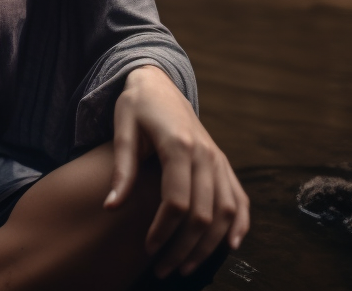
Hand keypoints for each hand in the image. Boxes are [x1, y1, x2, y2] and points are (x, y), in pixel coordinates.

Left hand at [103, 65, 249, 277]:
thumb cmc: (136, 105)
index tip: (148, 249)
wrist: (159, 82)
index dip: (163, 230)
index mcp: (179, 145)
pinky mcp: (223, 162)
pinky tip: (231, 246)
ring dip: (209, 245)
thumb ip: (122, 169)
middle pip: (204, 214)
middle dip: (184, 247)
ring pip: (225, 212)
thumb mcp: (122, 129)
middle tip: (162, 269)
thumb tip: (111, 207)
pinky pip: (240, 198)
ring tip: (187, 266)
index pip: (177, 201)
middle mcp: (206, 154)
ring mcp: (218, 159)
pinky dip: (240, 224)